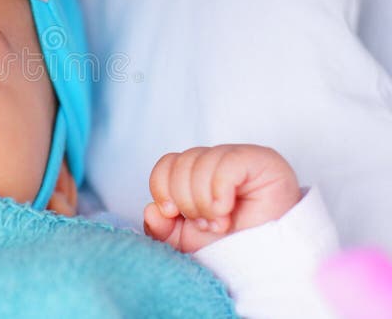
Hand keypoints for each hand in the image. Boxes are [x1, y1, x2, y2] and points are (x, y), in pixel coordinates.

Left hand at [143, 144, 300, 252]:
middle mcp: (216, 161)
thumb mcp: (185, 242)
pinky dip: (219, 191)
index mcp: (196, 173)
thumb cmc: (231, 248)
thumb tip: (151, 210)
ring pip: (200, 162)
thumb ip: (161, 228)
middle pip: (181, 163)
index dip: (162, 189)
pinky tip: (226, 210)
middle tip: (206, 224)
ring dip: (205, 202)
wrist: (269, 263)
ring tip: (220, 222)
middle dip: (187, 201)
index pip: (167, 163)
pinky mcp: (262, 160)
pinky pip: (226, 163)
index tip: (174, 215)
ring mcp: (239, 158)